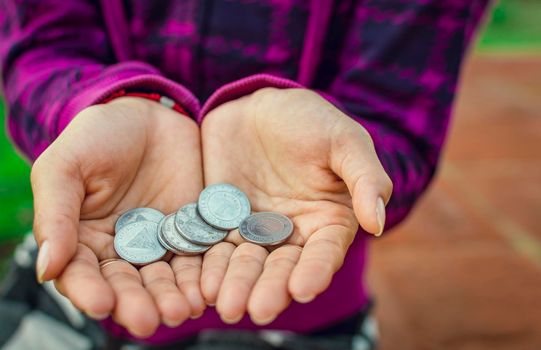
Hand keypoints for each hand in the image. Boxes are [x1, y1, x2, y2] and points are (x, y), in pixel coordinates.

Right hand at [31, 98, 205, 336]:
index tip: (101, 303)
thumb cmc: (99, 136)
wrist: (149, 114)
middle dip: (136, 303)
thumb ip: (56, 215)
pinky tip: (207, 289)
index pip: (82, 274)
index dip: (89, 291)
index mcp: (83, 239)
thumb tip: (47, 268)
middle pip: (127, 284)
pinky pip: (199, 257)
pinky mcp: (193, 232)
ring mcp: (161, 243)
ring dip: (171, 297)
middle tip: (148, 320)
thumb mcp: (67, 165)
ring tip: (181, 311)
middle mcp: (122, 250)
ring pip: (165, 278)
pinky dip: (202, 275)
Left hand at [200, 88, 391, 324]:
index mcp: (328, 221)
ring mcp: (254, 231)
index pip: (324, 252)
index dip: (315, 271)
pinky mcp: (222, 223)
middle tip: (257, 309)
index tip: (302, 288)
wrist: (259, 107)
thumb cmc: (310, 120)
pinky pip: (215, 248)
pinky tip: (200, 283)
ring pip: (247, 264)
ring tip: (225, 305)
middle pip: (282, 267)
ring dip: (237, 285)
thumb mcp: (344, 140)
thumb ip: (365, 179)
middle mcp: (292, 234)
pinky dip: (209, 266)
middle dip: (271, 288)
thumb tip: (376, 223)